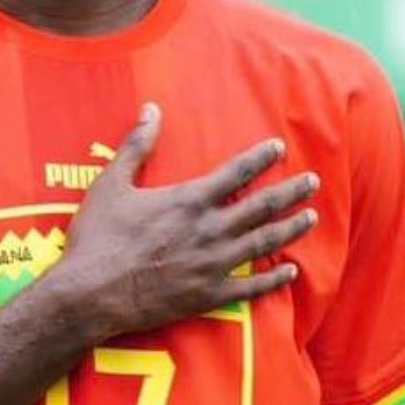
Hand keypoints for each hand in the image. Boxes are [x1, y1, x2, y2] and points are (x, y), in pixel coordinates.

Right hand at [57, 103, 317, 341]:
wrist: (91, 293)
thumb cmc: (97, 236)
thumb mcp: (111, 183)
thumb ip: (136, 145)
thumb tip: (152, 109)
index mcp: (189, 200)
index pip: (235, 173)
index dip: (260, 158)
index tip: (279, 147)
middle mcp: (209, 229)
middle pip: (261, 206)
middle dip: (290, 192)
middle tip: (313, 182)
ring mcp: (213, 264)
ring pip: (264, 243)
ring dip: (290, 228)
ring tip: (310, 218)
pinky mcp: (208, 295)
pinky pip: (251, 288)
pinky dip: (274, 280)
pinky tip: (291, 273)